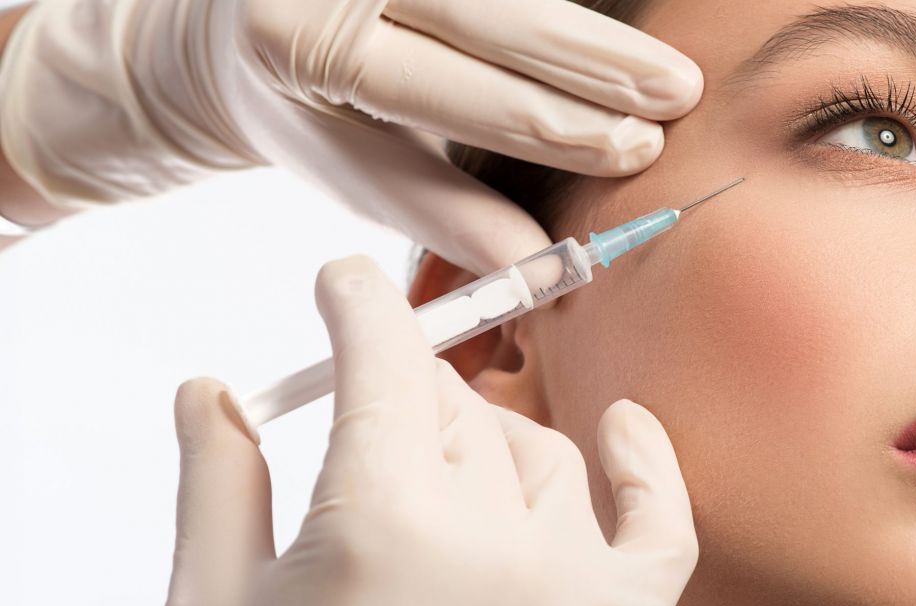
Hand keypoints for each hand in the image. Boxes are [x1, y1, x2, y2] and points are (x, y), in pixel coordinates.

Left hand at [0, 0, 701, 272]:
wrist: (236, 31)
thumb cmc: (299, 113)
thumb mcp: (353, 174)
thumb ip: (442, 217)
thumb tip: (541, 267)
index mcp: (302, 44)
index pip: (458, 92)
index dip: (557, 123)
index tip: (633, 148)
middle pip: (497, 19)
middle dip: (598, 65)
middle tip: (676, 96)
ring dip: (591, 33)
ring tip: (661, 72)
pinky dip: (558, 6)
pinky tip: (613, 36)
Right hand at [162, 256, 698, 605]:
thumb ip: (216, 491)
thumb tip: (211, 392)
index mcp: (381, 520)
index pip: (385, 359)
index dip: (359, 306)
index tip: (343, 287)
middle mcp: (490, 540)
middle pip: (455, 407)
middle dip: (401, 396)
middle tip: (364, 422)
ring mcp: (567, 588)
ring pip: (538, 455)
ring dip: (483, 443)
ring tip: (433, 475)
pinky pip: (659, 530)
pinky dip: (648, 470)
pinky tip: (625, 426)